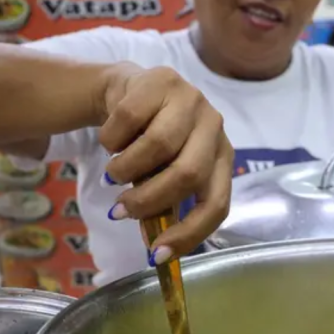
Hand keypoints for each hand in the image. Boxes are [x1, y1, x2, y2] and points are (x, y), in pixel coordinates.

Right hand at [97, 65, 233, 264]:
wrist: (129, 93)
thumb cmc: (149, 142)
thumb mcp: (160, 176)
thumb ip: (162, 208)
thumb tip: (155, 252)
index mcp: (222, 158)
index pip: (216, 203)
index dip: (189, 232)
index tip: (157, 254)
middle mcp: (215, 128)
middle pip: (187, 174)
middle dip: (148, 200)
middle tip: (121, 210)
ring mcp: (192, 100)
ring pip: (156, 146)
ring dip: (124, 169)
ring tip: (114, 172)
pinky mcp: (163, 79)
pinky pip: (128, 119)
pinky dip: (110, 139)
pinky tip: (111, 140)